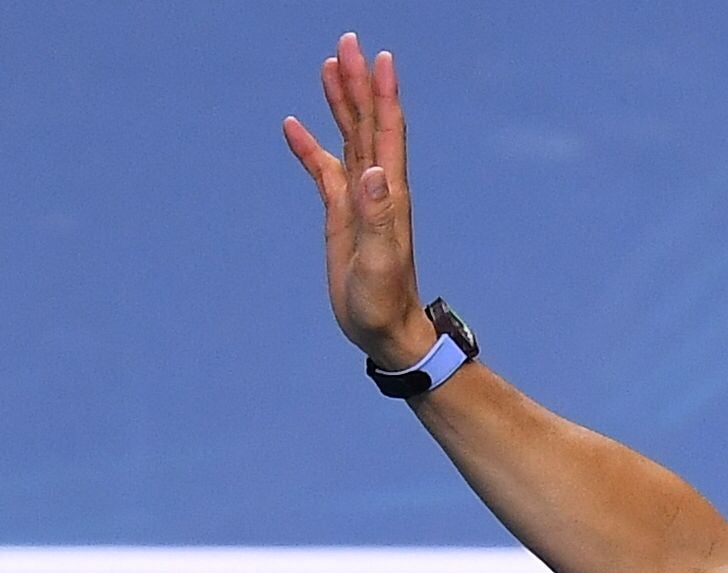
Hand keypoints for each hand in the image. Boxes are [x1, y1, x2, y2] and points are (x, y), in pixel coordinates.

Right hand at [282, 32, 436, 368]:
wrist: (383, 330)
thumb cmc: (385, 301)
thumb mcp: (381, 260)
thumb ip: (379, 217)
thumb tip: (375, 171)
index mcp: (389, 195)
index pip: (386, 133)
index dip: (383, 95)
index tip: (378, 57)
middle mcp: (377, 189)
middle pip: (366, 124)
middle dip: (358, 84)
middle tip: (348, 42)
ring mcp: (358, 199)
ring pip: (348, 139)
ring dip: (340, 104)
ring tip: (328, 66)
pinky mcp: (341, 215)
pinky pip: (324, 171)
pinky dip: (310, 147)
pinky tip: (294, 127)